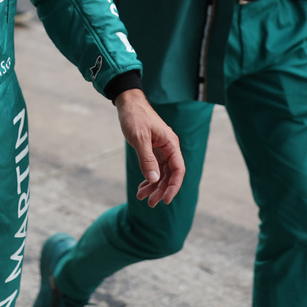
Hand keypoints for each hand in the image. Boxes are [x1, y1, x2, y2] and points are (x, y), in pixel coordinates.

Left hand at [114, 88, 184, 206]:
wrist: (128, 103)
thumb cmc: (135, 117)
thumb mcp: (139, 138)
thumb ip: (147, 159)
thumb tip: (154, 180)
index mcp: (171, 144)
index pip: (178, 170)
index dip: (174, 186)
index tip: (166, 200)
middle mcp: (169, 148)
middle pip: (169, 174)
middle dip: (160, 190)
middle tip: (150, 203)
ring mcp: (161, 149)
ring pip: (161, 173)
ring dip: (153, 186)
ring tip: (141, 197)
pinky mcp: (153, 149)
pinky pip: (154, 168)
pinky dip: (148, 178)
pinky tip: (142, 186)